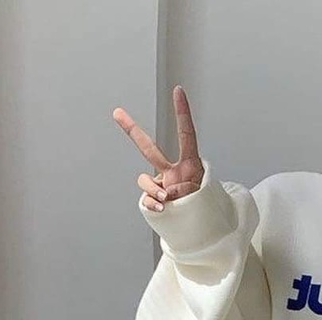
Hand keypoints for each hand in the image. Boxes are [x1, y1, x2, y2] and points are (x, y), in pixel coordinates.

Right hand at [113, 85, 204, 211]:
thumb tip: (164, 195)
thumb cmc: (205, 208)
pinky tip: (163, 210)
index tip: (178, 91)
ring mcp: (161, 185)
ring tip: (168, 200)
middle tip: (117, 113)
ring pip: (145, 180)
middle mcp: (172, 171)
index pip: (186, 135)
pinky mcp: (153, 199)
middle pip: (149, 148)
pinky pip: (146, 198)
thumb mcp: (202, 197)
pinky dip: (153, 204)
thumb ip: (184, 192)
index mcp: (190, 165)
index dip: (182, 113)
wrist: (200, 227)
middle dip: (132, 130)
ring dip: (155, 190)